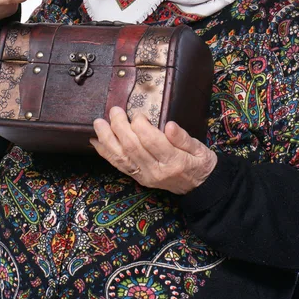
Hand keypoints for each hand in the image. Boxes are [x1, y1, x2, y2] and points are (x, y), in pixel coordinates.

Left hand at [91, 107, 217, 194]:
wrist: (201, 187)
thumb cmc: (200, 163)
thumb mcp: (200, 148)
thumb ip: (183, 137)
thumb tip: (170, 125)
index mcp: (174, 161)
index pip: (152, 141)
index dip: (141, 125)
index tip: (138, 113)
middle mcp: (156, 171)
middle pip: (132, 147)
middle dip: (120, 127)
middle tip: (115, 111)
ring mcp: (145, 176)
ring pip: (121, 157)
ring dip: (107, 139)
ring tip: (99, 124)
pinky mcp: (139, 178)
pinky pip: (119, 165)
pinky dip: (106, 153)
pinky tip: (97, 142)